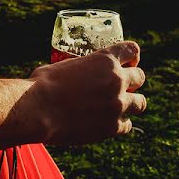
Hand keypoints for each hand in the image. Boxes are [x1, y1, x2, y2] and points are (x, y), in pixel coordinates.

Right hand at [27, 41, 145, 142]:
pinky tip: (108, 123)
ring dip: (131, 103)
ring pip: (140, 103)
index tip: (127, 63)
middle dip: (133, 81)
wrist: (37, 110)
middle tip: (122, 86)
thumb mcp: (64, 65)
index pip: (132, 50)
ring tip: (119, 106)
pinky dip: (119, 123)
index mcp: (105, 60)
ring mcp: (117, 105)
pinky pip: (127, 125)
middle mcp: (117, 80)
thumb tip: (77, 75)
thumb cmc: (42, 84)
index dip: (131, 57)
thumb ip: (81, 69)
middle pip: (140, 77)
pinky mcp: (113, 127)